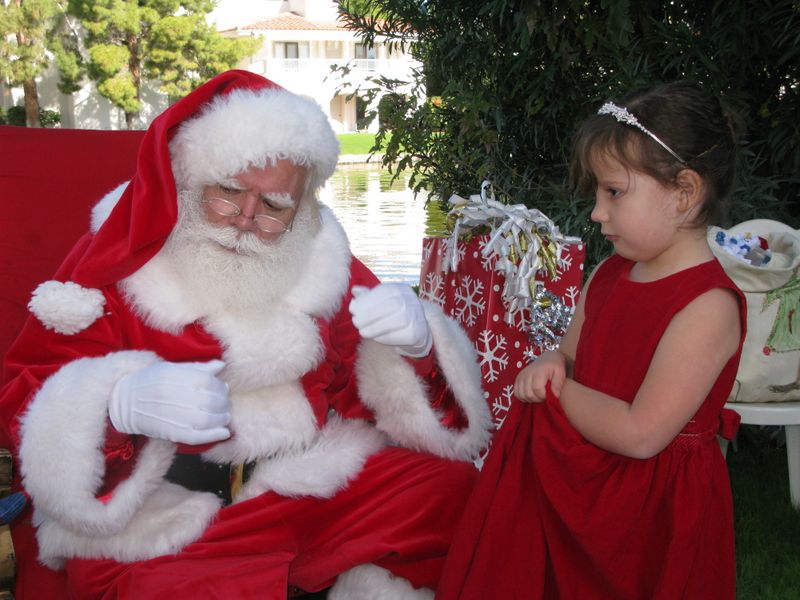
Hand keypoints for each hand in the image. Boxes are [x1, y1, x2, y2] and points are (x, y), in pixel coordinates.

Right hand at [109, 360, 230, 444]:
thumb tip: (221, 366)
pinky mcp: (171, 433)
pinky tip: (224, 432)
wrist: (123, 402)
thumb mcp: (171, 369)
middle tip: (225, 404)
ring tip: (225, 416)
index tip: (223, 389)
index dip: (220, 387)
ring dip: (222, 418)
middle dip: (223, 403)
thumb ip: (197, 368)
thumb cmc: (149, 382)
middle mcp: (175, 395)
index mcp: (176, 377)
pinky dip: (214, 435)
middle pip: (211, 401)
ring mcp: (173, 415)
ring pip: (208, 419)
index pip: (209, 382)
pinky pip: (197, 436)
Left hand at [349, 283, 432, 357]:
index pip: (385, 291)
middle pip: (393, 304)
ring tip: (363, 332)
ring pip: (399, 320)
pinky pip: (402, 335)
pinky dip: (386, 337)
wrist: (416, 330)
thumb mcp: (381, 303)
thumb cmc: (393, 314)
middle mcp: (412, 300)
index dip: (367, 300)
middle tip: (356, 322)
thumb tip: (355, 290)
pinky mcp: (418, 332)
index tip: (353, 309)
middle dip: (370, 314)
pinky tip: (376, 338)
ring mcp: (418, 316)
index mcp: (401, 289)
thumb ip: (368, 296)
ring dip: (376, 327)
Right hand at [514, 352, 565, 402]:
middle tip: (544, 396)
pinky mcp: (517, 379)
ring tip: (538, 396)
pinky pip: (517, 393)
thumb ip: (558, 384)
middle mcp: (527, 374)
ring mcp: (521, 376)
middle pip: (528, 394)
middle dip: (538, 399)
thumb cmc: (555, 366)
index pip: (537, 389)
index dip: (543, 396)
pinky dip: (523, 397)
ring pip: (522, 395)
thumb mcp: (560, 373)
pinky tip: (531, 395)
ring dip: (530, 399)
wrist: (548, 358)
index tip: (549, 395)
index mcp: (538, 372)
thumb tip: (555, 396)